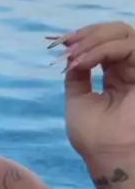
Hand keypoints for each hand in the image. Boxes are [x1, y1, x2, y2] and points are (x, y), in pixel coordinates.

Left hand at [46, 21, 134, 159]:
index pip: (105, 43)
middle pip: (116, 33)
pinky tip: (85, 61)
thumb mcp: (77, 99)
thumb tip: (71, 54)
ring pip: (123, 34)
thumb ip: (77, 75)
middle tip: (67, 44)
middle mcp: (130, 71)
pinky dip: (103, 49)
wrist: (108, 156)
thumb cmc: (94, 136)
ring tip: (74, 54)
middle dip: (89, 33)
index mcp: (116, 77)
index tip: (61, 42)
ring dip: (93, 39)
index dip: (84, 37)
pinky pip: (128, 47)